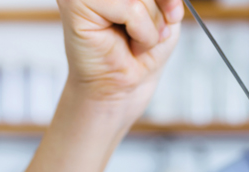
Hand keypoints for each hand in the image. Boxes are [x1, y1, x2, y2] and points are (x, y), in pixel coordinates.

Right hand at [57, 0, 183, 117]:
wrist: (122, 87)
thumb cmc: (139, 53)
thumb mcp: (163, 16)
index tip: (173, 13)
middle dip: (158, 12)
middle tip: (150, 34)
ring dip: (151, 26)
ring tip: (136, 40)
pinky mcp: (75, 2)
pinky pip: (130, 9)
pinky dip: (142, 32)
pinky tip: (129, 44)